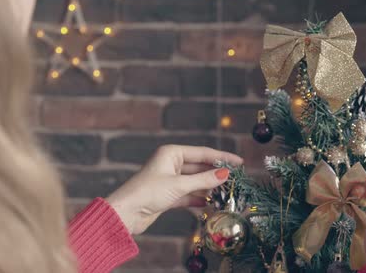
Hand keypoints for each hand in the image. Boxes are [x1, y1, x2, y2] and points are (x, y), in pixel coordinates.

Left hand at [106, 145, 242, 234]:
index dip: (222, 158)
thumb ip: (203, 180)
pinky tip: (210, 203)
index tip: (239, 162)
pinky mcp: (168, 195)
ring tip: (226, 193)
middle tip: (236, 180)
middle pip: (199, 167)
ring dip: (208, 188)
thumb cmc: (148, 192)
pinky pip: (188, 194)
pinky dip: (198, 198)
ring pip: (195, 181)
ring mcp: (169, 180)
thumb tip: (225, 174)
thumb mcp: (179, 185)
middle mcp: (170, 164)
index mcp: (171, 153)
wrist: (126, 213)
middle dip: (216, 174)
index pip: (202, 153)